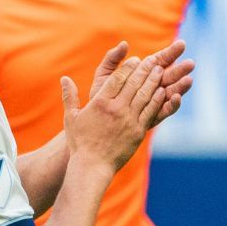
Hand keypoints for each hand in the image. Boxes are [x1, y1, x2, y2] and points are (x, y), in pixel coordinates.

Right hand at [61, 42, 177, 172]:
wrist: (92, 166)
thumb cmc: (80, 142)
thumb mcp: (71, 118)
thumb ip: (70, 96)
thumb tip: (64, 78)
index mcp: (100, 103)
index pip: (117, 79)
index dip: (128, 67)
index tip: (136, 60)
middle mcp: (116, 109)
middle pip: (134, 84)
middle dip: (145, 69)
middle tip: (154, 59)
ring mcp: (129, 120)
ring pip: (144, 95)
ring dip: (153, 81)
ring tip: (161, 70)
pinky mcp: (138, 131)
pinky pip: (150, 111)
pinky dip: (157, 99)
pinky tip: (162, 91)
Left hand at [88, 40, 193, 128]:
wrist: (95, 122)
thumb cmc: (99, 96)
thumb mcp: (104, 75)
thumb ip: (112, 59)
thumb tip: (124, 44)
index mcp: (141, 74)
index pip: (159, 60)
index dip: (170, 52)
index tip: (181, 44)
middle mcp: (150, 87)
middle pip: (168, 76)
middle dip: (180, 69)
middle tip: (191, 63)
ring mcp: (152, 103)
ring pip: (170, 93)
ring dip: (180, 87)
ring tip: (188, 80)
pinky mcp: (151, 117)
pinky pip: (163, 111)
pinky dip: (171, 105)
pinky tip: (176, 98)